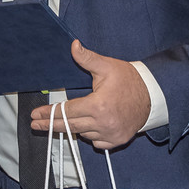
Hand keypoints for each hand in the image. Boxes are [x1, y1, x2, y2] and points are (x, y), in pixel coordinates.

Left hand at [30, 40, 149, 150]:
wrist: (153, 95)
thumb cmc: (129, 80)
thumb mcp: (107, 66)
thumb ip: (87, 58)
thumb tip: (73, 45)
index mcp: (98, 105)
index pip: (66, 112)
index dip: (49, 113)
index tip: (35, 115)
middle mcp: (103, 123)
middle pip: (70, 126)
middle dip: (50, 125)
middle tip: (35, 124)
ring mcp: (111, 135)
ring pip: (83, 134)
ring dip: (75, 126)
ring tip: (69, 118)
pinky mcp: (117, 141)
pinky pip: (96, 142)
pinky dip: (91, 135)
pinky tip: (90, 125)